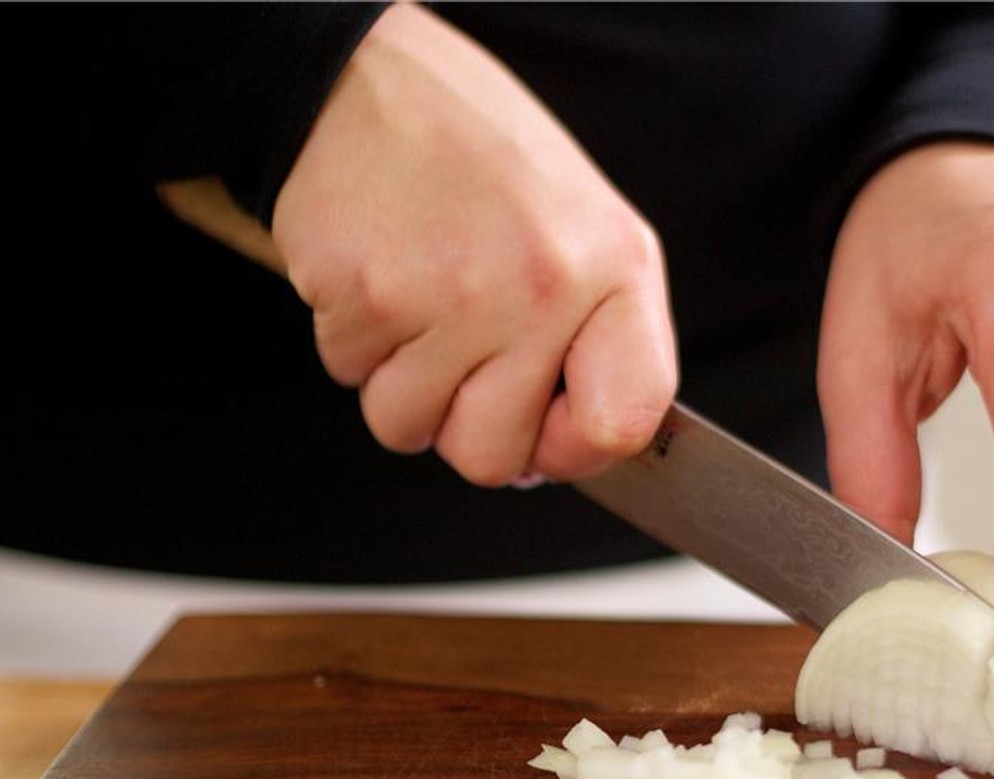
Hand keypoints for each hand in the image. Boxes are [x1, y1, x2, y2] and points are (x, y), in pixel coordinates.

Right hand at [270, 4, 675, 484]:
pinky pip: (351, 378)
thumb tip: (552, 456)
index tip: (547, 425)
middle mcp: (543, 287)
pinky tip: (378, 277)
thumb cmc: (480, 162)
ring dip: (402, 385)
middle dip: (465, 423)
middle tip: (462, 350)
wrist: (364, 83)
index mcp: (616, 270)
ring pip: (410, 429)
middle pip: (494, 458)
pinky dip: (355, 342)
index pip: (622, 425)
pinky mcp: (366, 295)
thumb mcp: (583, 232)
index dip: (575, 448)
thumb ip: (594, 341)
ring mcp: (453, 296)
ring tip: (418, 303)